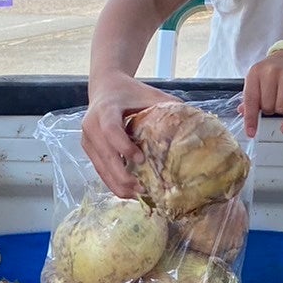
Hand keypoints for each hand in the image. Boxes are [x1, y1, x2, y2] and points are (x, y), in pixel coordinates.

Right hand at [82, 73, 176, 197]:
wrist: (105, 87)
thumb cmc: (131, 92)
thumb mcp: (149, 94)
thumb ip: (168, 106)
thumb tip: (194, 123)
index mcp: (105, 109)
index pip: (110, 130)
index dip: (123, 146)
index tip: (140, 159)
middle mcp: (91, 127)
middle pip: (105, 157)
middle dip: (123, 176)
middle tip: (144, 189)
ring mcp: (87, 141)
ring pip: (102, 170)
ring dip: (119, 185)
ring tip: (141, 194)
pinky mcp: (89, 151)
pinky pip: (101, 172)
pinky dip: (115, 183)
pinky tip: (132, 191)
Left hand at [241, 52, 282, 137]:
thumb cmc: (273, 72)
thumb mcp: (257, 80)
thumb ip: (249, 97)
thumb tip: (242, 112)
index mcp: (255, 72)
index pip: (250, 100)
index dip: (250, 118)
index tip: (250, 132)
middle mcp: (270, 72)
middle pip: (266, 107)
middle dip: (268, 109)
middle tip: (272, 99)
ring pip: (279, 109)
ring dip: (280, 110)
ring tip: (282, 97)